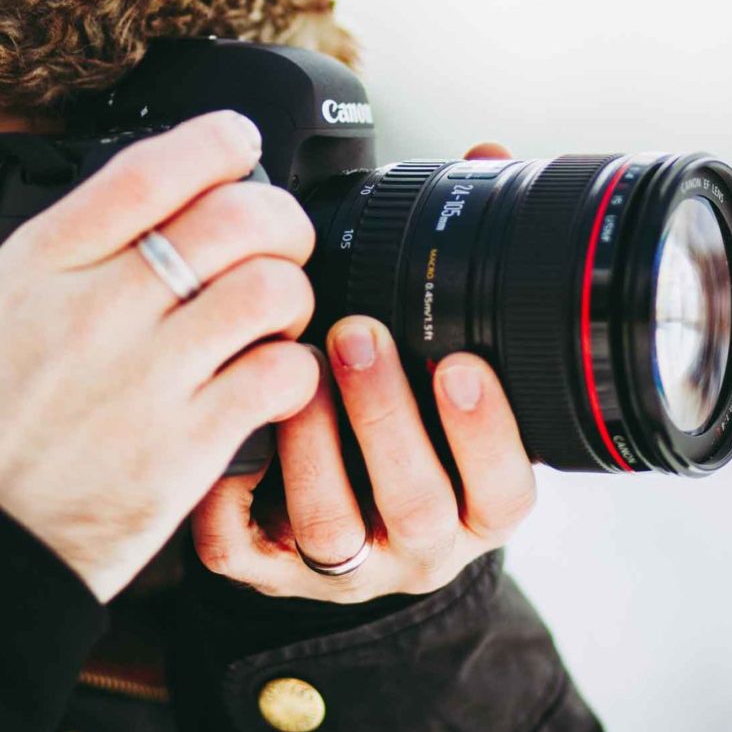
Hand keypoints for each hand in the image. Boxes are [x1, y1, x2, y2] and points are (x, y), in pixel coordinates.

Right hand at [0, 110, 322, 601]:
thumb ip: (54, 245)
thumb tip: (121, 187)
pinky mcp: (186, 447)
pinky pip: (282, 374)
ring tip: (274, 317)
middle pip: (234, 216)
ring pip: (271, 288)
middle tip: (278, 241)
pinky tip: (273, 379)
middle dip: (278, 217)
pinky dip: (295, 369)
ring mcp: (146, 378)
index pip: (153, 169)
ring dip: (292, 293)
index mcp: (43, 263)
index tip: (240, 143)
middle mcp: (98, 309)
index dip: (218, 141)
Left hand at [189, 143, 538, 601]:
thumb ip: (469, 266)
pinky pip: (244, 554)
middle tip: (356, 337)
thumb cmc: (409, 419)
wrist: (349, 521)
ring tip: (292, 375)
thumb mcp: (454, 361)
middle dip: (388, 418)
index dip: (489, 431)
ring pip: (333, 531)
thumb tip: (486, 160)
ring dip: (313, 448)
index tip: (460, 361)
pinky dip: (227, 501)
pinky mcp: (273, 572)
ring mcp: (347, 566)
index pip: (504, 487)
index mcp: (478, 498)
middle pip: (418, 505)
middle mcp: (421, 541)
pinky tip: (227, 439)